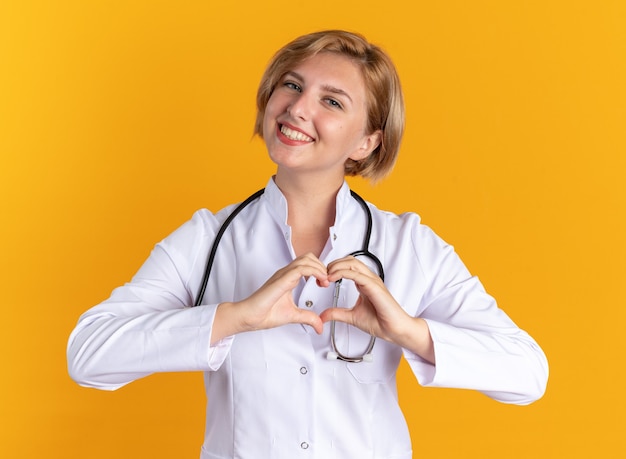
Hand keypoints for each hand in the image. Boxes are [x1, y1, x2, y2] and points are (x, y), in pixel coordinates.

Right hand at [212, 253, 329, 341]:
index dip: (320, 270)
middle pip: (308, 257)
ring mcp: (283, 275)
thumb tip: (319, 325)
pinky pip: (300, 269)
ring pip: (306, 259)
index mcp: (288, 278)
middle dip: (322, 266)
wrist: (249, 317)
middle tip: (326, 281)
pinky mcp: (281, 280)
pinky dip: (314, 271)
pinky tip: (319, 280)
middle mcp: (285, 274)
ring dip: (319, 268)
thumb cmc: (264, 313)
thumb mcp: (293, 315)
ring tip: (324, 280)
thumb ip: (308, 318)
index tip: (325, 283)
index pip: (307, 264)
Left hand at [320, 255, 434, 362]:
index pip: (348, 266)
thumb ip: (337, 314)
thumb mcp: (352, 317)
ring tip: (326, 275)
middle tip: (322, 275)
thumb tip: (323, 315)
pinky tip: (333, 278)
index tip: (322, 279)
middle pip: (349, 260)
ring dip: (337, 266)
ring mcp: (372, 281)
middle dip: (333, 264)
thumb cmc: (381, 322)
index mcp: (364, 283)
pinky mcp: (374, 287)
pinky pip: (357, 274)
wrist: (395, 330)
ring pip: (352, 263)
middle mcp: (368, 279)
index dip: (333, 268)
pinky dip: (343, 273)